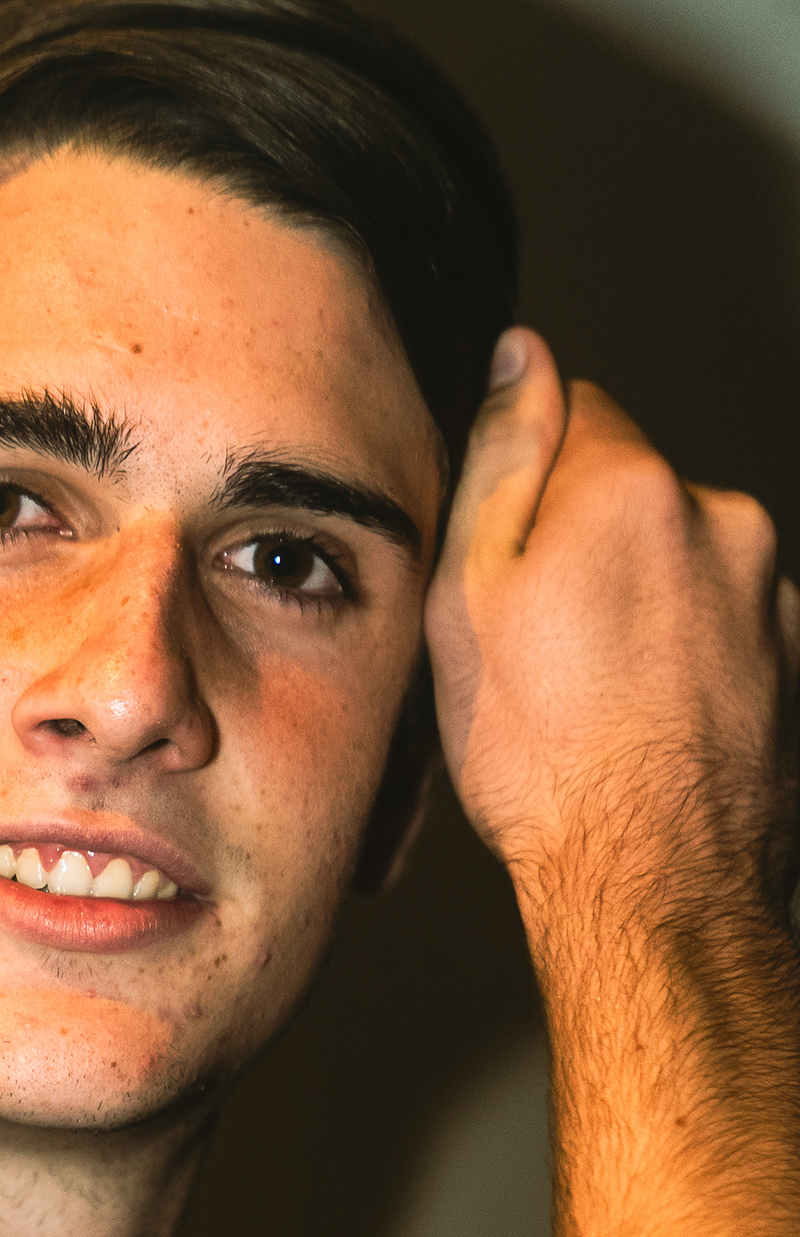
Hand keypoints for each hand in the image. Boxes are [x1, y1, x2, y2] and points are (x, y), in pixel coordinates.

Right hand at [426, 330, 798, 918]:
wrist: (649, 879)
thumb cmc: (545, 755)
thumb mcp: (469, 599)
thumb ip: (502, 461)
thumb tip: (523, 358)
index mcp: (633, 487)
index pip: (580, 413)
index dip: (529, 485)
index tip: (508, 563)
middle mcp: (723, 520)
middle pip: (638, 497)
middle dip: (593, 550)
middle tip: (542, 648)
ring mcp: (771, 593)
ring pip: (685, 567)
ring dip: (644, 609)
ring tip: (594, 701)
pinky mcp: (794, 660)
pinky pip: (725, 630)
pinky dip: (687, 662)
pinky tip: (643, 725)